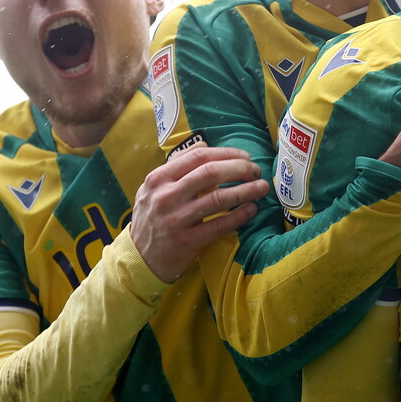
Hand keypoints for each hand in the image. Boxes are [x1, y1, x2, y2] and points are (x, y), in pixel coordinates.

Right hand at [130, 146, 269, 282]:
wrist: (139, 258)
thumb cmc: (152, 217)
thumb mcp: (153, 188)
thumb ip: (177, 166)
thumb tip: (205, 143)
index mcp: (158, 179)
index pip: (198, 157)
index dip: (227, 154)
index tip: (245, 157)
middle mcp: (165, 196)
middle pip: (211, 173)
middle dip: (240, 169)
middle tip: (256, 171)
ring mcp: (175, 219)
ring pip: (219, 198)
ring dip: (246, 190)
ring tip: (262, 188)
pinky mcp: (186, 241)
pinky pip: (220, 225)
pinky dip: (240, 215)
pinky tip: (252, 209)